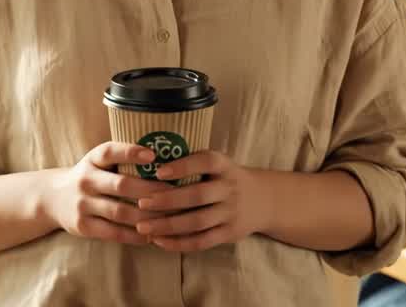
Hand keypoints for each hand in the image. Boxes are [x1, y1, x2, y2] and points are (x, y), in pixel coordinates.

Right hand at [43, 142, 174, 245]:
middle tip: (177, 194)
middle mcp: (86, 180)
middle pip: (122, 185)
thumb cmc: (90, 176)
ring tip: (171, 217)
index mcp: (92, 159)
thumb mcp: (99, 161)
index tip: (152, 155)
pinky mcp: (83, 226)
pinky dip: (135, 235)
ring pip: (120, 212)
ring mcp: (83, 204)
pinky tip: (152, 235)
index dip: (130, 152)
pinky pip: (114, 232)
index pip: (110, 152)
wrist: (52, 198)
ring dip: (148, 216)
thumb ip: (123, 158)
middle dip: (151, 190)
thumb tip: (168, 158)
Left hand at [132, 150, 267, 251]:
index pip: (205, 162)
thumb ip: (191, 162)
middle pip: (197, 195)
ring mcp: (231, 212)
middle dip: (167, 200)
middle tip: (142, 203)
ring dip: (168, 226)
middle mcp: (229, 188)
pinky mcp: (229, 233)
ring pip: (197, 222)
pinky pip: (202, 241)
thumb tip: (147, 162)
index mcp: (224, 165)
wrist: (263, 199)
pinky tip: (159, 241)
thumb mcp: (217, 163)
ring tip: (143, 227)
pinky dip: (179, 243)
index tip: (158, 171)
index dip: (183, 166)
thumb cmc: (225, 178)